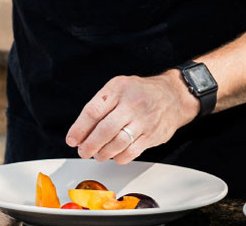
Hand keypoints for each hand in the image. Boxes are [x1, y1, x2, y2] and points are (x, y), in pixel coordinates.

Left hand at [65, 73, 197, 163]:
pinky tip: (115, 155)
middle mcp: (131, 104)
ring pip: (118, 143)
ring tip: (98, 155)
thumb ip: (101, 106)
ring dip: (103, 154)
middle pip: (104, 130)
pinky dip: (119, 157)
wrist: (173, 96)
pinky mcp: (152, 135)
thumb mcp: (119, 88)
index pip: (93, 111)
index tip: (72, 140)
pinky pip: (131, 152)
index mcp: (118, 89)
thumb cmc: (140, 93)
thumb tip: (81, 131)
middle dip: (90, 145)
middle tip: (83, 151)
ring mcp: (144, 120)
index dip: (79, 129)